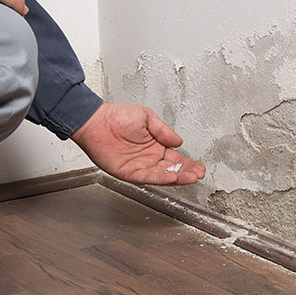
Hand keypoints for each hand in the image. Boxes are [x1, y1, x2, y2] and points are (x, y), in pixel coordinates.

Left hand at [71, 103, 205, 184]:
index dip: (188, 164)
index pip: (175, 158)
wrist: (96, 120)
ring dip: (177, 177)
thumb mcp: (147, 117)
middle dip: (187, 172)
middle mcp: (149, 158)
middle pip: (172, 169)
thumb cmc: (117, 116)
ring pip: (162, 175)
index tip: (199, 167)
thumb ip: (163, 130)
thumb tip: (178, 141)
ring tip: (191, 177)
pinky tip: (172, 177)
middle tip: (199, 174)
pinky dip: (160, 178)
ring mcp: (139, 166)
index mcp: (155, 146)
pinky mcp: (128, 172)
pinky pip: (147, 177)